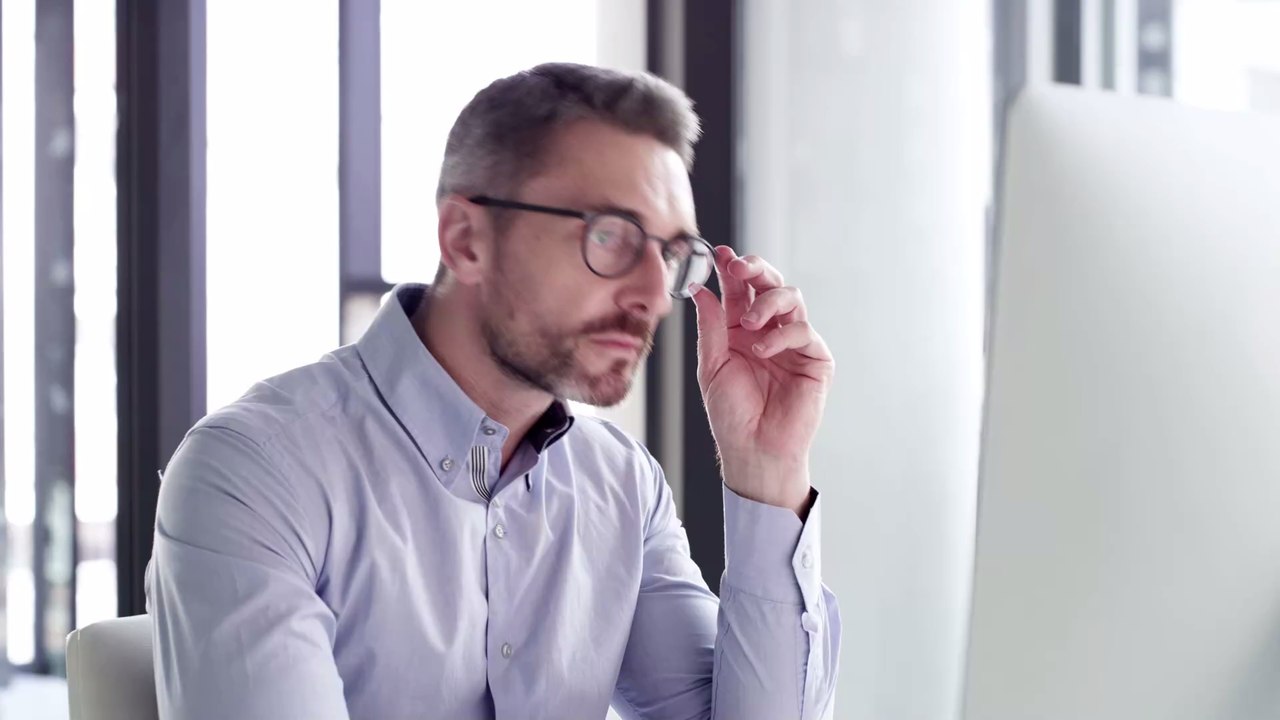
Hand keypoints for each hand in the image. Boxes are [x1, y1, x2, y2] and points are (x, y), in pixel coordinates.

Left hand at [689, 246, 833, 517]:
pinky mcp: (814, 358)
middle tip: (738, 267)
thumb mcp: (711, 366)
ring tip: (748, 321)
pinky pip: (803, 330)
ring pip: (790, 298)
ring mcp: (793, 342)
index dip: (732, 269)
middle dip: (755, 269)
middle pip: (769, 284)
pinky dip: (781, 334)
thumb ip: (711, 327)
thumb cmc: (732, 415)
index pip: (739, 290)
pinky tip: (762, 349)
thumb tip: (702, 290)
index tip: (720, 254)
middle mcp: (768, 330)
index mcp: (741, 330)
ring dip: (767, 300)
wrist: (753, 449)